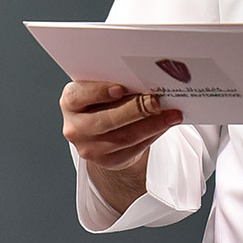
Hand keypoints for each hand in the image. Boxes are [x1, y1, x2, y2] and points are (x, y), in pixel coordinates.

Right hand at [60, 80, 183, 171]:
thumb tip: (145, 80)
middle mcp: (75, 127)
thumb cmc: (104, 102)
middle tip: (157, 101)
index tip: (121, 88)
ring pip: (124, 137)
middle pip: (106, 120)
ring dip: (152, 125)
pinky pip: (133, 149)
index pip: (79, 96)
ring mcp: (89, 148)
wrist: (102, 132)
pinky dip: (152, 136)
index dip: (99, 92)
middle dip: (136, 109)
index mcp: (70, 102)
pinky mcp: (107, 162)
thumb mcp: (102, 89)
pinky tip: (165, 125)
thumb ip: (116, 84)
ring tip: (171, 115)